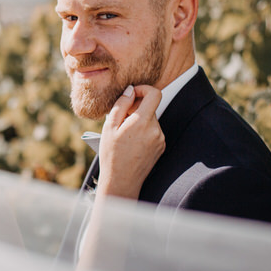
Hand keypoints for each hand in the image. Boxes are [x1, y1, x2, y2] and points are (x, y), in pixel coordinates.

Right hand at [96, 84, 164, 199]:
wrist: (122, 181)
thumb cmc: (112, 154)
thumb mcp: (109, 127)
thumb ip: (121, 105)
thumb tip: (130, 90)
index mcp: (143, 122)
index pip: (155, 94)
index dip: (144, 89)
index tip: (132, 94)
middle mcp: (156, 129)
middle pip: (150, 107)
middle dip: (136, 108)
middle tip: (121, 118)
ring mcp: (160, 139)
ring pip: (151, 119)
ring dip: (139, 120)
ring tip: (124, 133)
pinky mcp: (161, 147)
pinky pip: (153, 131)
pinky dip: (143, 130)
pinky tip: (131, 142)